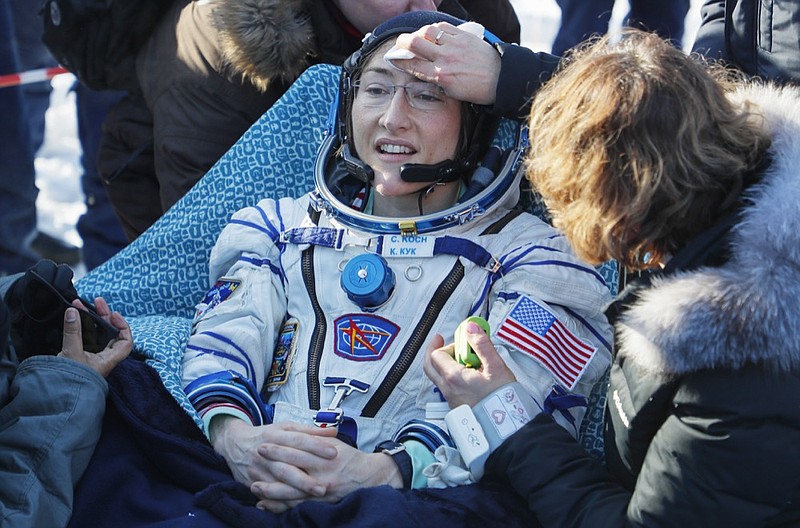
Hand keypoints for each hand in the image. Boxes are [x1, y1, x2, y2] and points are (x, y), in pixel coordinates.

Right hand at [58, 297, 131, 377]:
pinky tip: (73, 318)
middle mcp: (102, 358)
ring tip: (79, 305)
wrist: (56, 396)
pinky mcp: (78, 357)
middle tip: (96, 301)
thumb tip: (73, 312)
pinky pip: (83, 339)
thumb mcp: (72, 353)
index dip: (123, 326)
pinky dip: (80, 328)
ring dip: (89, 319)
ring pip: (95, 334)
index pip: (126, 341)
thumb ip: (73, 332)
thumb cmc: (70, 380)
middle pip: (109, 333)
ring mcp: (90, 357)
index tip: (114, 315)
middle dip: (103, 316)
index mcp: (109, 359)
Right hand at [210, 417, 337, 496]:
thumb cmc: (266, 435)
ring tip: (315, 497)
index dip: (316, 446)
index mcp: (275, 435)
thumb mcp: (285, 427)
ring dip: (296, 492)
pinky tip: (298, 505)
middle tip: (325, 486)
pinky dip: (283, 501)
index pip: (298, 440)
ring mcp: (258, 470)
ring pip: (278, 484)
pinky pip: (269, 495)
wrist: (235, 443)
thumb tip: (333, 432)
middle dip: (306, 478)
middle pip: (286, 466)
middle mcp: (265, 453)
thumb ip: (310, 431)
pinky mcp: (253, 483)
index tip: (334, 453)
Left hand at [253, 436, 401, 513]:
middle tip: (254, 461)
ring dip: (271, 490)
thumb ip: (316, 438)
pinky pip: (297, 506)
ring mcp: (321, 490)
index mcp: (326, 455)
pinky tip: (265, 504)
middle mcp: (323, 474)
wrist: (370, 477)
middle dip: (272, 465)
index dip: (279, 447)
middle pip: (292, 469)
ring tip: (254, 486)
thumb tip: (297, 432)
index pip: (298, 450)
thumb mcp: (335, 444)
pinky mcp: (320, 503)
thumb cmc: (350, 458)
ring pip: (291, 492)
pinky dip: (280, 506)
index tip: (264, 443)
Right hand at [389, 22, 500, 105]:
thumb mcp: (451, 91)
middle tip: (400, 43)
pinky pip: (444, 27)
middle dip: (402, 42)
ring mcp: (454, 45)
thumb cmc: (476, 89)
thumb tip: (422, 69)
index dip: (399, 60)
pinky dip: (435, 29)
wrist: (500, 80)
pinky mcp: (464, 36)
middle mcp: (445, 59)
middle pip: (415, 43)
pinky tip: (434, 33)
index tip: (394, 58)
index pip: (412, 65)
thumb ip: (435, 79)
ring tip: (418, 37)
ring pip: (428, 31)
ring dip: (420, 33)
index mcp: (440, 76)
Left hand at [424, 321, 515, 407]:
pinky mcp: (457, 405)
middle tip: (444, 342)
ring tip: (463, 359)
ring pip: (437, 377)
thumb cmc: (502, 399)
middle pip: (430, 366)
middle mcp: (447, 389)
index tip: (460, 339)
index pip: (436, 354)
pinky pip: (447, 386)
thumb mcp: (496, 366)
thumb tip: (470, 327)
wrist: (507, 426)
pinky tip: (468, 374)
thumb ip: (482, 344)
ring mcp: (450, 399)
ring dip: (445, 364)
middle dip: (436, 351)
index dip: (446, 344)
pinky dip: (451, 376)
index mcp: (453, 377)